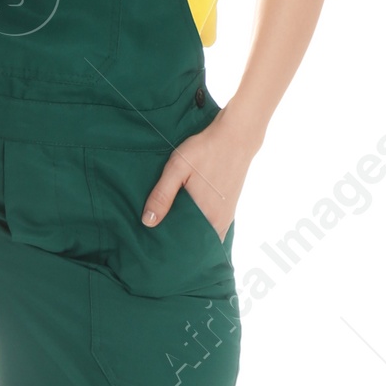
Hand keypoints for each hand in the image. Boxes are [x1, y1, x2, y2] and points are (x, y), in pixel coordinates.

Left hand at [141, 113, 258, 239]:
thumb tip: (148, 223)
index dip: (174, 249)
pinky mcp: (228, 206)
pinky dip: (198, 224)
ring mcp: (227, 214)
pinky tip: (185, 216)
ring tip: (169, 228)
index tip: (157, 248)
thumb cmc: (205, 150)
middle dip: (179, 243)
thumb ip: (162, 196)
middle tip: (159, 240)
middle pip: (197, 243)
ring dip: (189, 233)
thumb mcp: (177, 169)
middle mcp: (220, 221)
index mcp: (208, 216)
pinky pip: (211, 224)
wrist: (236, 136)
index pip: (190, 247)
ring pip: (205, 234)